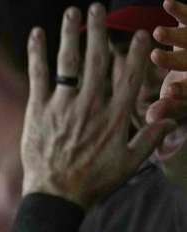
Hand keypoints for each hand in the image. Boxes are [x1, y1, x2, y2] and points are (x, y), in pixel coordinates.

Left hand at [22, 4, 174, 207]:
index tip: (141, 33)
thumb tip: (170, 120)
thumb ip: (150, 139)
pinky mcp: (38, 111)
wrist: (56, 197)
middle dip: (99, 31)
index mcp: (115, 117)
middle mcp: (90, 106)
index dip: (136, 52)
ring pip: (68, 63)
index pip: (130, 76)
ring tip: (73, 12)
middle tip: (99, 7)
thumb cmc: (94, 182)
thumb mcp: (129, 164)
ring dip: (71, 34)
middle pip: (97, 60)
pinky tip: (37, 34)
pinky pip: (38, 76)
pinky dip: (38, 54)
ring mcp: (63, 107)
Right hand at [149, 2, 186, 161]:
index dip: (182, 92)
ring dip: (174, 37)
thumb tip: (153, 117)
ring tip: (158, 33)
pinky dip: (180, 11)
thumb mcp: (171, 106)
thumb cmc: (178, 95)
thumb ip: (164, 111)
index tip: (170, 91)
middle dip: (174, 60)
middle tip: (155, 57)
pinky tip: (167, 4)